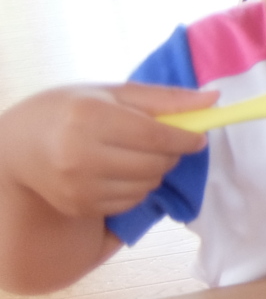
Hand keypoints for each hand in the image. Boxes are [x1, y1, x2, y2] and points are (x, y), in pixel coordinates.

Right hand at [0, 83, 215, 218]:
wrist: (18, 145)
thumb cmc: (70, 109)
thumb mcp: (113, 92)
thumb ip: (165, 98)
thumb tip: (213, 100)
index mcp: (90, 117)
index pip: (155, 136)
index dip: (186, 138)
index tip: (199, 136)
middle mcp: (80, 155)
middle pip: (155, 163)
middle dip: (172, 153)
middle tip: (165, 141)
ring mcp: (78, 186)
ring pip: (147, 186)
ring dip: (155, 171)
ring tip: (136, 154)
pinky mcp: (78, 206)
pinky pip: (130, 202)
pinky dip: (137, 187)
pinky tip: (119, 171)